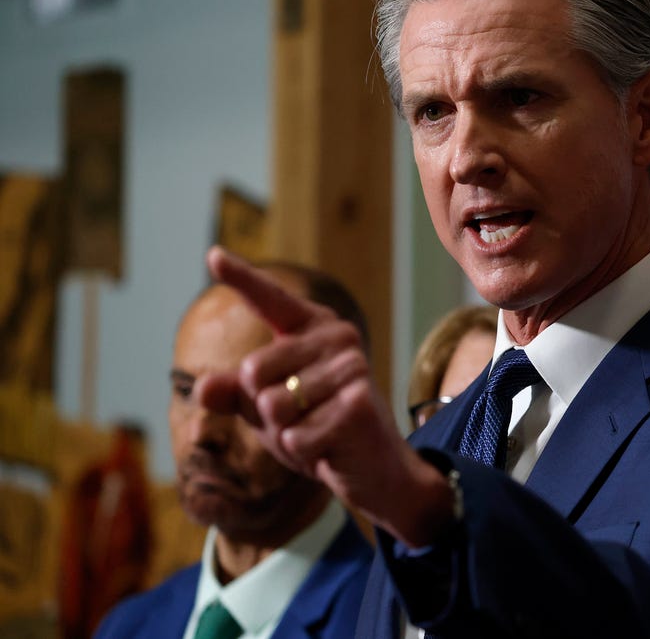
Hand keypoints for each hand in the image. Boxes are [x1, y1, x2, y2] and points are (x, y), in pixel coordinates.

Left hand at [194, 247, 452, 545]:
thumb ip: (235, 394)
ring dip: (285, 433)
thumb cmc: (320, 429)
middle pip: (253, 371)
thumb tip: (202, 388)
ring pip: (272, 406)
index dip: (241, 277)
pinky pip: (294, 435)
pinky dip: (302, 452)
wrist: (374, 468)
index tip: (213, 255)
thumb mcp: (269, 409)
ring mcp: (352, 368)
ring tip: (318, 432)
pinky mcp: (358, 404)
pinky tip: (330, 448)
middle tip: (300, 419)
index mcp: (314, 329)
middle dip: (263, 409)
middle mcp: (338, 337)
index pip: (271, 300)